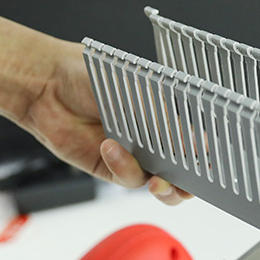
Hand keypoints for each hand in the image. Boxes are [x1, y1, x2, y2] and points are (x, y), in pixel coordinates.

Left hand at [19, 40, 192, 205]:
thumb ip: (167, 125)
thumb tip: (197, 147)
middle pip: (182, 173)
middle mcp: (153, 138)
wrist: (46, 83)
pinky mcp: (110, 167)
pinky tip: (111, 147)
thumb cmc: (93, 74)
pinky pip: (127, 177)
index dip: (206, 160)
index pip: (196, 144)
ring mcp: (134, 154)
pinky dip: (123, 166)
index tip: (212, 168)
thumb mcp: (139, 96)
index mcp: (167, 116)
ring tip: (158, 181)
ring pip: (158, 183)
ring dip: (161, 186)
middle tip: (188, 186)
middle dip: (189, 185)